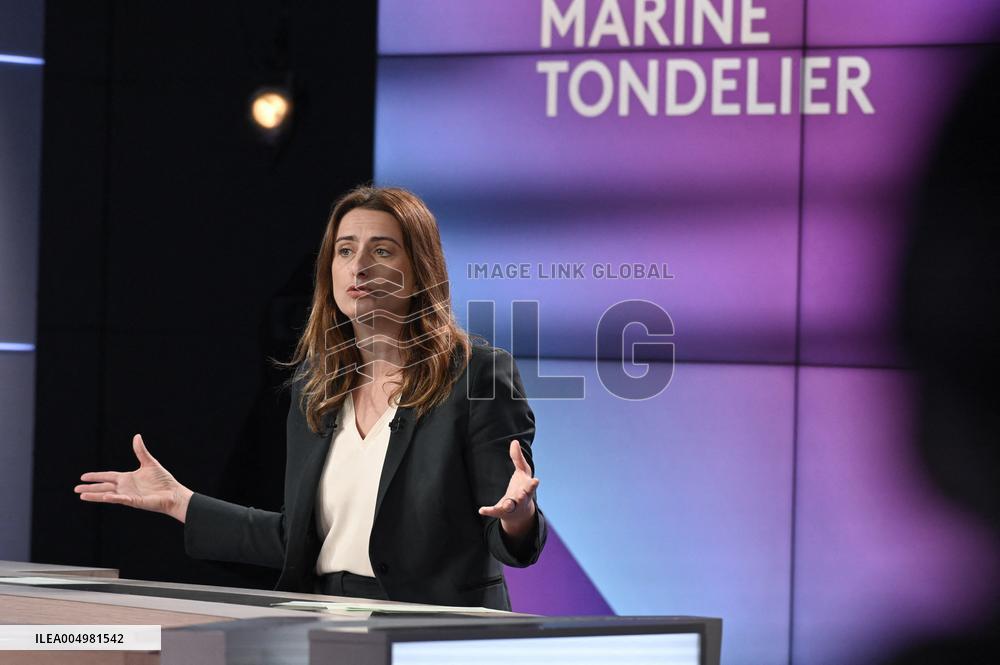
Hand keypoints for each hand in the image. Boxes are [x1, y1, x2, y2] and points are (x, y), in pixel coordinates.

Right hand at [75, 434, 192, 522]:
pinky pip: (122, 499)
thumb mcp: (149, 463)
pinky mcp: (135, 502)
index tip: (83, 476)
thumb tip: (137, 436)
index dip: (96, 476)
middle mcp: (125, 487)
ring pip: (108, 495)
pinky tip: (105, 497)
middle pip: (104, 487)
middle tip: (76, 489)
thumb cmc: (163, 480)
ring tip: (82, 495)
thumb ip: (141, 451)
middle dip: (90, 487)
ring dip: (95, 495)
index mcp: (127, 478)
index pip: (108, 476)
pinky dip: (114, 498)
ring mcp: (129, 495)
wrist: (173, 493)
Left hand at [478, 440, 539, 537]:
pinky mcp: (501, 512)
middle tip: (521, 494)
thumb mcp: (522, 473)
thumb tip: (515, 441)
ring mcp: (511, 506)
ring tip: (505, 504)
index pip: (531, 487)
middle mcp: (520, 499)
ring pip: (510, 506)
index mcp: (526, 489)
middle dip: (522, 496)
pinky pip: (494, 511)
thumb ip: (518, 458)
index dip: (533, 484)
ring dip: (508, 505)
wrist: (520, 513)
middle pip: (522, 498)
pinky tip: (482, 510)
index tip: (536, 481)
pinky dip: (489, 511)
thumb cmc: (522, 487)